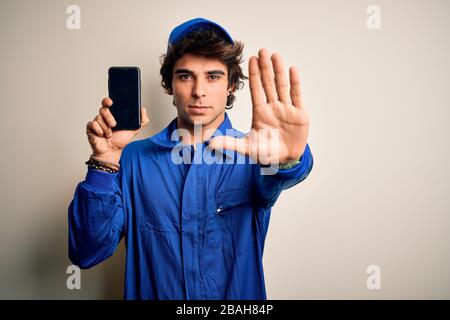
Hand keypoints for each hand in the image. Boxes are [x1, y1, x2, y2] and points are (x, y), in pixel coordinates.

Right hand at [86, 97, 149, 162]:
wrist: (112, 151)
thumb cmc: (120, 140)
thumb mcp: (134, 130)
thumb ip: (141, 120)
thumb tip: (143, 109)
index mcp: (113, 114)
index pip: (108, 103)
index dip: (108, 100)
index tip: (111, 102)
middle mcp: (104, 116)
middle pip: (103, 109)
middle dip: (109, 117)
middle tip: (114, 124)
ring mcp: (97, 121)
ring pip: (99, 118)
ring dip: (106, 128)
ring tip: (109, 134)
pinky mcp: (90, 127)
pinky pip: (93, 124)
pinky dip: (99, 131)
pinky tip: (102, 135)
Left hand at [208, 48, 308, 164]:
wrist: (284, 161)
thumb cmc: (266, 153)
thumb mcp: (246, 148)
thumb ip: (229, 144)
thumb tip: (209, 143)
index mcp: (260, 113)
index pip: (256, 90)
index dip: (254, 75)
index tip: (251, 60)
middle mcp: (273, 107)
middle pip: (268, 84)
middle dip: (265, 67)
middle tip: (262, 50)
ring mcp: (286, 109)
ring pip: (282, 86)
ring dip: (279, 71)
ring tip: (275, 55)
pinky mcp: (299, 114)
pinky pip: (296, 95)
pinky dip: (295, 83)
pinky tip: (292, 69)